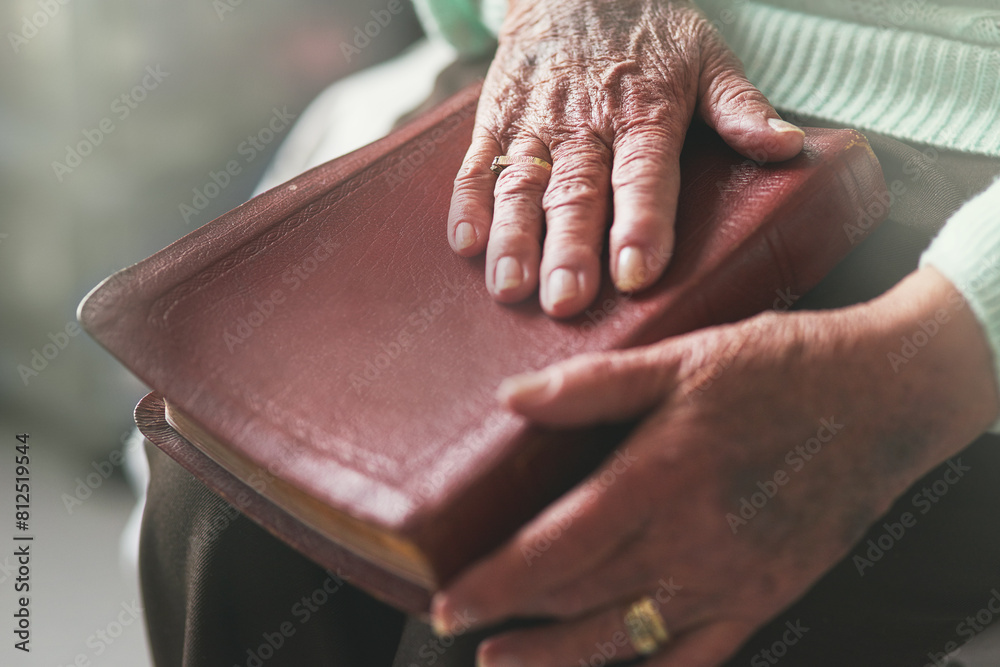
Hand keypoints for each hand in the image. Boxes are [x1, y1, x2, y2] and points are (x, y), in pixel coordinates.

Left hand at [431, 267, 999, 665]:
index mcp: (661, 478)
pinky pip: (697, 658)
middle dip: (511, 619)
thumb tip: (512, 399)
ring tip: (505, 666)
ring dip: (558, 660)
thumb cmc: (782, 370)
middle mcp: (690, 542)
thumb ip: (592, 385)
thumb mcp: (684, 357)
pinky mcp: (763, 598)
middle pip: (579, 598)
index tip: (450, 600)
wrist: (883, 399)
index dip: (496, 582)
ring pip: (625, 640)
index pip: (556, 548)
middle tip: (460, 624)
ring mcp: (729, 581)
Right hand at [447, 0, 804, 317]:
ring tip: (510, 286)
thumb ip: (740, 108)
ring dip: (514, 236)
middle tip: (567, 301)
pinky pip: (477, 163)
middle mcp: (585, 122)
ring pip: (522, 184)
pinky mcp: (496, 121)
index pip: (644, 173)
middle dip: (570, 248)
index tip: (637, 272)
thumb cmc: (650, 33)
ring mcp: (535, 123)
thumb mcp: (707, 57)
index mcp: (644, 110)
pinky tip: (466, 243)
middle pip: (577, 191)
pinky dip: (468, 202)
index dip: (641, 222)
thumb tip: (786, 148)